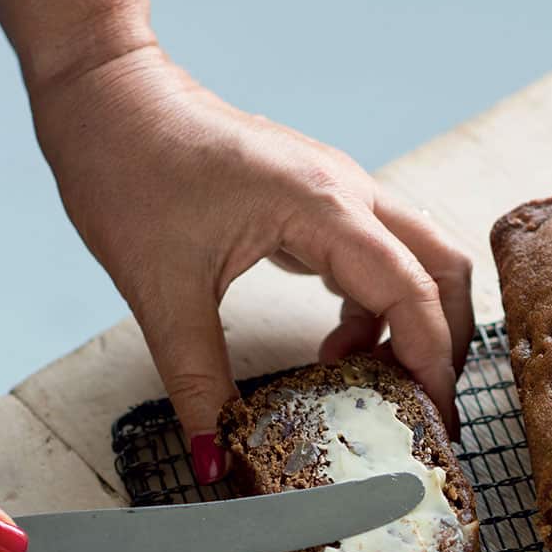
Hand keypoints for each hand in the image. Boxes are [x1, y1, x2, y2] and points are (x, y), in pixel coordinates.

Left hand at [29, 46, 473, 481]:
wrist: (105, 93)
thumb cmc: (128, 166)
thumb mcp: (160, 291)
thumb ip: (198, 381)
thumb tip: (216, 458)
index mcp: (322, 206)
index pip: (413, 292)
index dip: (432, 363)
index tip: (434, 422)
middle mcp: (347, 191)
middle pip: (444, 269)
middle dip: (445, 344)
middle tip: (423, 412)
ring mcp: (337, 190)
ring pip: (418, 259)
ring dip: (412, 324)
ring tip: (372, 384)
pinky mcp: (318, 200)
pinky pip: (378, 258)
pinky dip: (376, 309)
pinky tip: (335, 347)